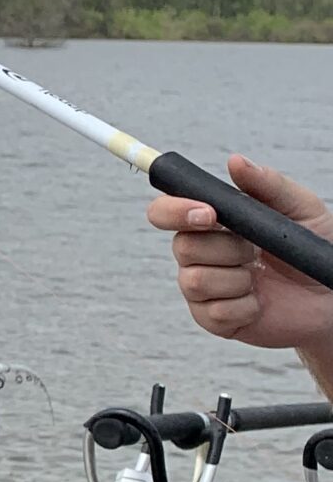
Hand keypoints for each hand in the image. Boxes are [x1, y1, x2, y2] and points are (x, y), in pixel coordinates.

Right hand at [146, 155, 332, 358]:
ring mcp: (206, 290)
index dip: (174, 210)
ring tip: (259, 278)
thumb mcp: (300, 209)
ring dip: (235, 279)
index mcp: (212, 224)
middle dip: (225, 248)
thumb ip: (268, 185)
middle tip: (254, 251)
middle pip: (182, 247)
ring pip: (195, 281)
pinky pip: (214, 313)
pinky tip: (260, 303)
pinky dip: (245, 307)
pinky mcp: (216, 321)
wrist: (332, 296)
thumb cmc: (314, 249)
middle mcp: (201, 255)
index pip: (166, 211)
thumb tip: (235, 161)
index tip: (208, 213)